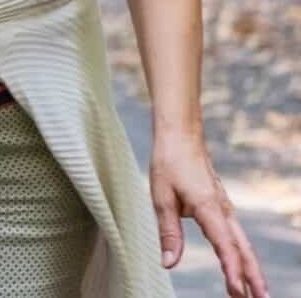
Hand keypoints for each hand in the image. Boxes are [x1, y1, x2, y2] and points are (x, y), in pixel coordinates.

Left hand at [151, 130, 268, 297]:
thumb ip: (168, 233)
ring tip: (256, 293)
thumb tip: (169, 264)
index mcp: (209, 208)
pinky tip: (241, 266)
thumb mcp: (161, 198)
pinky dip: (241, 254)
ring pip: (242, 244)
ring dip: (250, 269)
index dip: (232, 270)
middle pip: (243, 250)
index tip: (237, 291)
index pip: (225, 246)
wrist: (181, 137)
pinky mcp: (221, 208)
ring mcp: (225, 209)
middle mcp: (223, 211)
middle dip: (252, 277)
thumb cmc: (169, 164)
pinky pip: (235, 235)